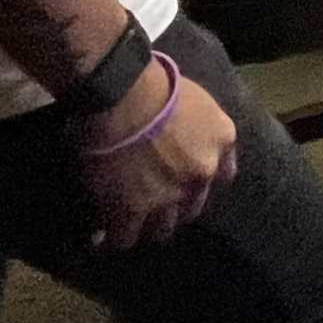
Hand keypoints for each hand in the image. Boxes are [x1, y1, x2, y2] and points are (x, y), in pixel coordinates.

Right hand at [78, 59, 238, 249]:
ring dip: (146, 227)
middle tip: (153, 204)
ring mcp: (170, 196)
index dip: (202, 180)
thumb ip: (196, 125)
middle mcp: (202, 173)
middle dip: (175, 208)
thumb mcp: (194, 99)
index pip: (224, 174)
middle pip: (192, 207)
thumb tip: (176, 135)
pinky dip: (112, 240)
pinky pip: (124, 237)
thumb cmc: (153, 80)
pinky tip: (98, 242)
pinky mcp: (134, 210)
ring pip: (161, 229)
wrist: (123, 93)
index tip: (187, 181)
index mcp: (221, 139)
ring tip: (127, 225)